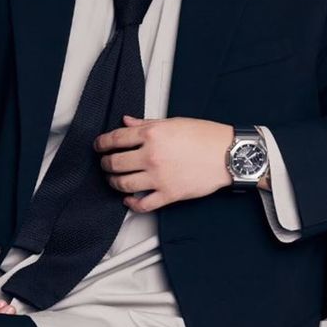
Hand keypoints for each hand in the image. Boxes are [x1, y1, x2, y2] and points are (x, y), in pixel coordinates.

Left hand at [94, 115, 234, 212]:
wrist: (228, 155)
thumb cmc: (206, 136)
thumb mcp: (174, 122)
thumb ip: (146, 123)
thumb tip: (126, 121)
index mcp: (152, 134)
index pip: (115, 139)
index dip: (101, 143)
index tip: (98, 146)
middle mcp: (152, 155)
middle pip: (115, 163)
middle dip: (105, 163)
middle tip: (105, 162)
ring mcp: (159, 177)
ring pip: (123, 184)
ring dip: (113, 182)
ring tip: (113, 179)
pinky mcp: (169, 194)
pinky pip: (142, 204)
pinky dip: (131, 204)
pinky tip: (128, 199)